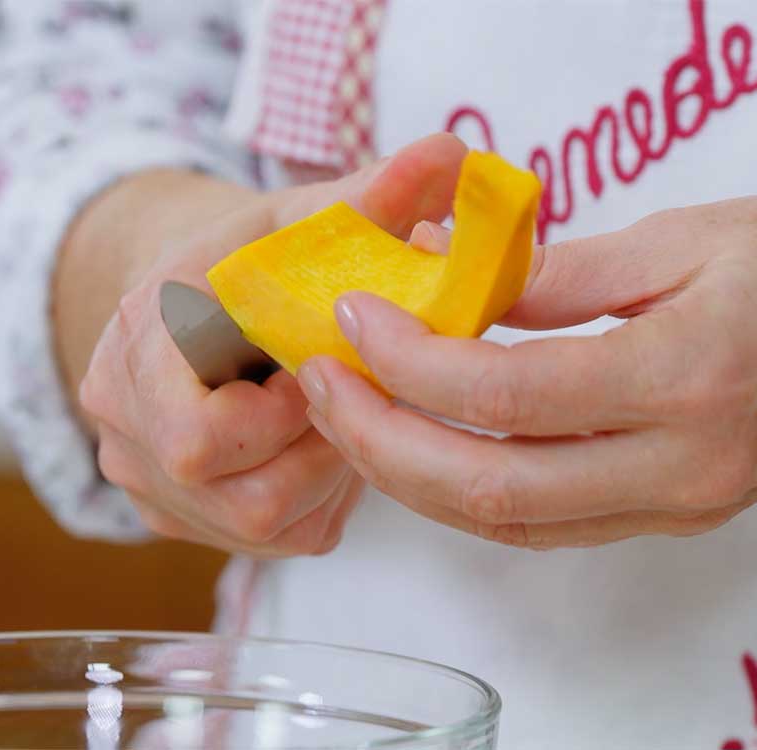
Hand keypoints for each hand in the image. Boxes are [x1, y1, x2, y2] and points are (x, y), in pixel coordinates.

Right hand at [80, 134, 468, 556]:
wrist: (187, 299)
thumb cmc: (249, 258)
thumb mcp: (301, 219)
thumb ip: (370, 196)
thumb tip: (453, 156)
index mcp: (141, 344)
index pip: (198, 439)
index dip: (283, 421)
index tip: (319, 366)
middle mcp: (125, 426)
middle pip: (240, 498)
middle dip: (318, 451)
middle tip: (343, 393)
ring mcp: (147, 481)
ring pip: (260, 526)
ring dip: (323, 476)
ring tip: (334, 412)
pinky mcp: (180, 515)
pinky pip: (267, 539)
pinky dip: (313, 498)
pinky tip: (316, 443)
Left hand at [298, 197, 756, 548]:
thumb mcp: (683, 242)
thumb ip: (559, 276)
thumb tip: (450, 290)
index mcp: (686, 378)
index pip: (506, 394)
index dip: (409, 362)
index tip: (350, 316)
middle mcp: (677, 467)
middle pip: (487, 488)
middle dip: (379, 440)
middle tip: (318, 382)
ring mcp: (671, 506)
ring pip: (502, 523)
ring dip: (405, 474)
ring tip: (343, 413)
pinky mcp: (660, 517)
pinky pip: (534, 525)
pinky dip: (456, 490)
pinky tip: (410, 443)